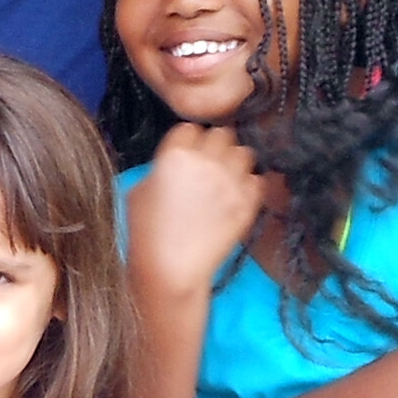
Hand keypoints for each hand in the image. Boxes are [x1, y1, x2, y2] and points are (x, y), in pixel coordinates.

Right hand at [127, 123, 265, 300]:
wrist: (171, 268)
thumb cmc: (145, 232)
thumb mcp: (139, 189)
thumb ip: (162, 166)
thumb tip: (177, 162)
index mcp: (175, 154)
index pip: (191, 128)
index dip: (188, 141)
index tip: (186, 154)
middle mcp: (206, 161)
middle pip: (222, 134)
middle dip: (214, 146)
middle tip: (208, 165)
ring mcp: (231, 181)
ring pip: (244, 152)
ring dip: (234, 162)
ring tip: (225, 179)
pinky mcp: (248, 203)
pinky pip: (257, 180)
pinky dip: (249, 186)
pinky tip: (235, 198)